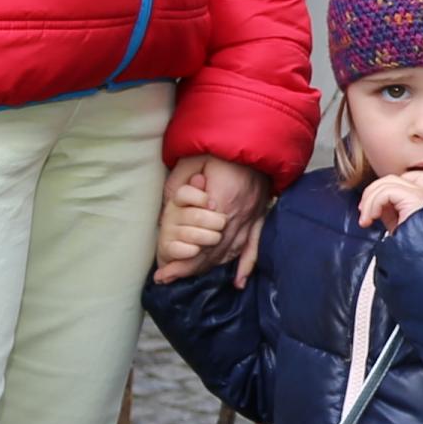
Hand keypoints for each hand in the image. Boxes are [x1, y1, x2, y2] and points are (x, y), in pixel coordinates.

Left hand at [155, 154, 274, 283]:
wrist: (255, 141)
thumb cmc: (222, 148)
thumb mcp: (193, 159)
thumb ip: (180, 182)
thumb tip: (168, 202)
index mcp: (220, 201)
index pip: (197, 242)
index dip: (179, 261)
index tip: (162, 273)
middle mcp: (237, 215)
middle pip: (211, 252)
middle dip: (189, 269)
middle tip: (169, 279)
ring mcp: (251, 218)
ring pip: (229, 252)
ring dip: (209, 267)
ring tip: (190, 276)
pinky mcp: (260, 217)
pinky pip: (254, 246)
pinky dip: (246, 266)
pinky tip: (238, 282)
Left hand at [356, 169, 422, 232]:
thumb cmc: (414, 251)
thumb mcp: (398, 226)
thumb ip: (389, 210)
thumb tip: (375, 203)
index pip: (404, 180)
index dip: (383, 189)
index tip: (373, 210)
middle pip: (392, 178)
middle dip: (372, 192)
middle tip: (363, 213)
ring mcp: (422, 193)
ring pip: (387, 182)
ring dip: (370, 201)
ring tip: (366, 220)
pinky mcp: (415, 198)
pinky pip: (386, 192)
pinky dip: (374, 203)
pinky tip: (373, 218)